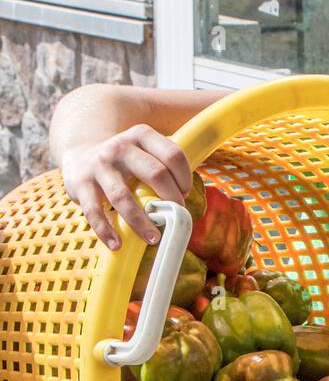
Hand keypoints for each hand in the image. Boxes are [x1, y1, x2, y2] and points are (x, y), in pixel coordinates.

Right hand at [61, 124, 193, 249]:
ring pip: (123, 196)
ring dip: (141, 221)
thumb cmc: (124, 161)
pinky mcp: (80, 183)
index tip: (184, 194)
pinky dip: (106, 230)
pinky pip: (93, 210)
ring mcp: (99, 164)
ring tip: (153, 238)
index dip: (184, 178)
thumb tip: (196, 192)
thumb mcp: (145, 150)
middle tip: (174, 217)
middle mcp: (120, 147)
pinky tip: (117, 244)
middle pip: (154, 173)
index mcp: (141, 136)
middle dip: (170, 199)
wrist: (80, 154)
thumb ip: (168, 163)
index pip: (173, 155)